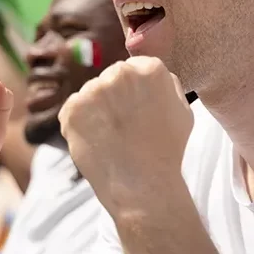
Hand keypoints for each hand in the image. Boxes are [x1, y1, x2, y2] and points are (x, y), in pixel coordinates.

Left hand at [59, 57, 193, 216]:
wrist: (142, 186)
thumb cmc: (166, 151)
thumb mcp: (182, 109)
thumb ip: (165, 84)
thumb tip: (145, 73)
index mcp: (150, 69)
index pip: (134, 68)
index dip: (135, 92)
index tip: (138, 111)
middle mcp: (120, 72)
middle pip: (110, 78)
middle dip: (114, 97)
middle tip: (124, 126)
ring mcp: (92, 90)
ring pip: (91, 94)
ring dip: (96, 110)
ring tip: (111, 137)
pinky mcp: (71, 109)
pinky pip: (73, 110)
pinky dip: (80, 125)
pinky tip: (97, 141)